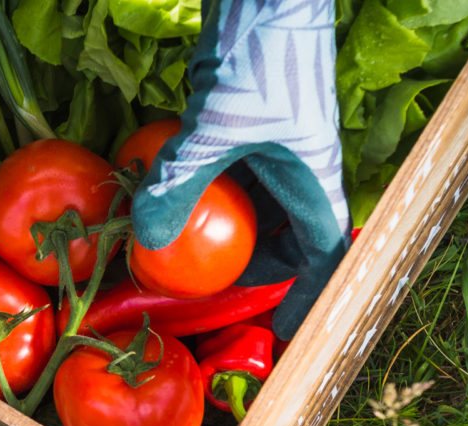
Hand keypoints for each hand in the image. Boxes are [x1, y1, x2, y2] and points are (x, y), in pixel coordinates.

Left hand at [131, 0, 349, 339]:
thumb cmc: (260, 59)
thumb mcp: (215, 130)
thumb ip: (181, 183)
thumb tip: (147, 239)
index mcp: (311, 179)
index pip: (320, 251)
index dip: (306, 293)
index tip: (281, 325)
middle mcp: (295, 169)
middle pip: (281, 236)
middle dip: (248, 265)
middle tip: (205, 286)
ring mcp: (269, 148)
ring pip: (249, 206)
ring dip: (217, 228)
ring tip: (179, 252)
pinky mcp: (241, 129)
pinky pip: (225, 175)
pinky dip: (200, 192)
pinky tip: (167, 200)